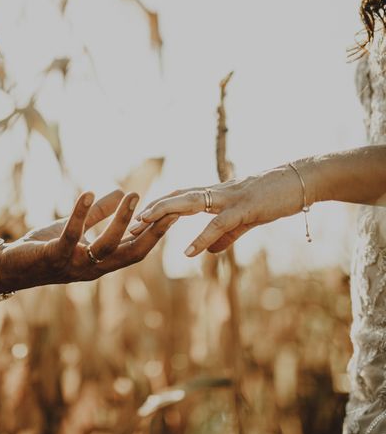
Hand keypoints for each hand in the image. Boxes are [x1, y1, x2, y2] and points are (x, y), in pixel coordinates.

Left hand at [0, 190, 177, 293]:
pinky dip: (82, 214)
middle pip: (131, 253)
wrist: (10, 268)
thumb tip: (122, 191)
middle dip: (150, 231)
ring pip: (107, 245)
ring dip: (121, 220)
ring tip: (133, 195)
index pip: (136, 249)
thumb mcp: (75, 229)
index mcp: (101, 262)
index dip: (156, 233)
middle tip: (168, 208)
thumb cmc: (43, 249)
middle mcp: (93, 268)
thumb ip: (98, 215)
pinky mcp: (55, 256)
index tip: (174, 213)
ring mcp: (75, 264)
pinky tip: (88, 193)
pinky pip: (73, 235)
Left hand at [129, 165, 304, 256]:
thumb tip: (209, 251)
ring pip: (189, 203)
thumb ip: (227, 236)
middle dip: (152, 208)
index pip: (180, 198)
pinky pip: (219, 224)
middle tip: (129, 221)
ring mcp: (229, 198)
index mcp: (216, 196)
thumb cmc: (275, 198)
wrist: (304, 182)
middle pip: (176, 197)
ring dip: (164, 212)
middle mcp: (217, 193)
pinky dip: (201, 237)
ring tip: (143, 224)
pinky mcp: (245, 207)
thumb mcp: (247, 220)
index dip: (159, 206)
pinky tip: (188, 252)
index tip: (138, 218)